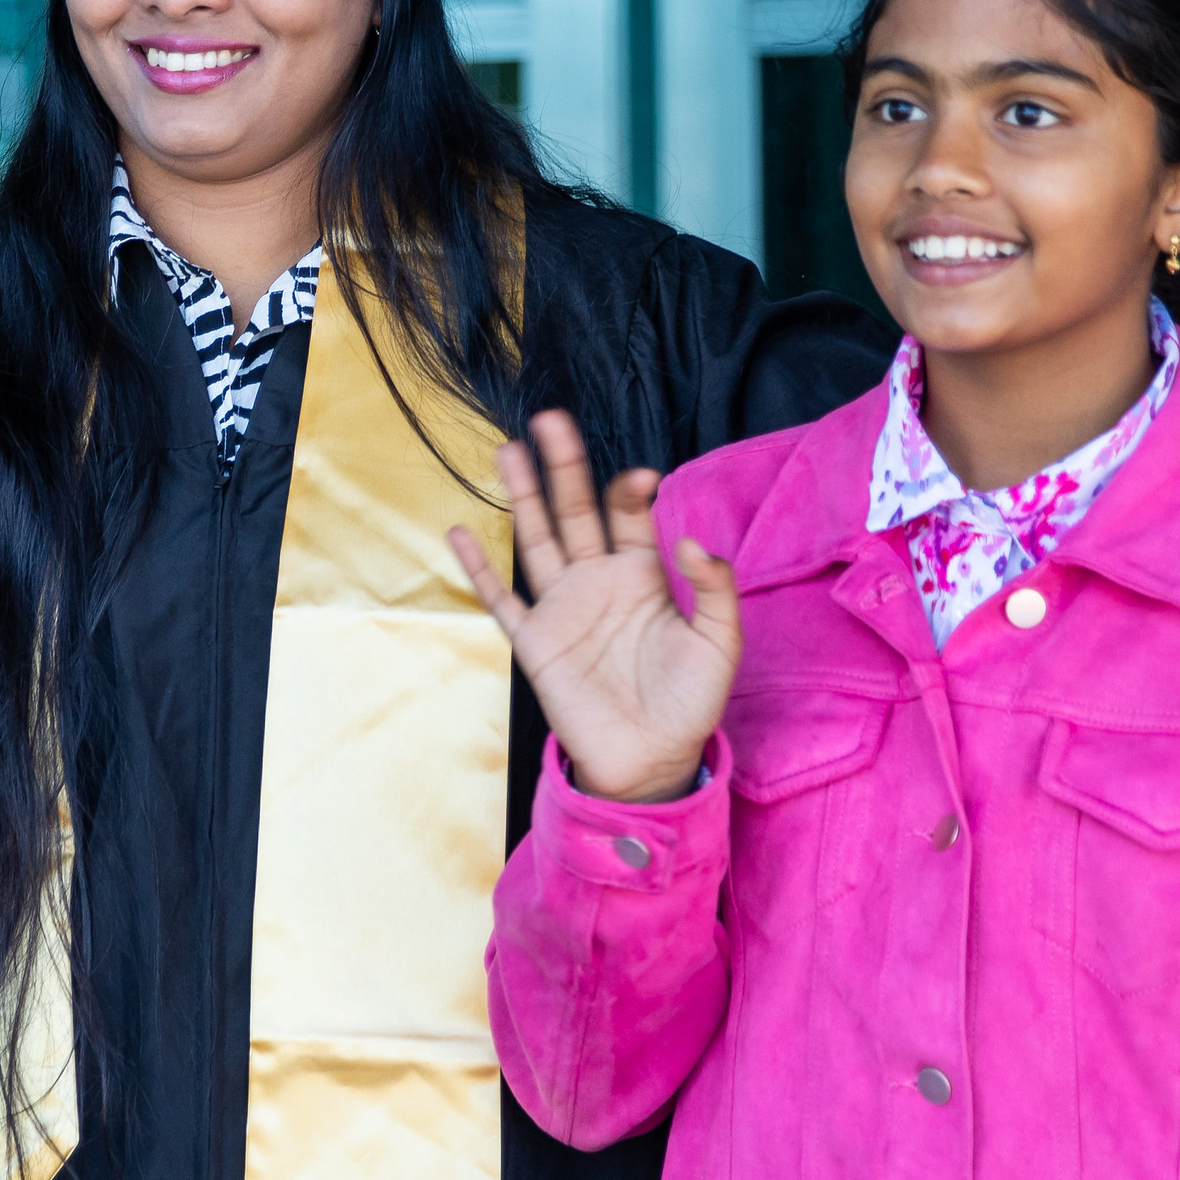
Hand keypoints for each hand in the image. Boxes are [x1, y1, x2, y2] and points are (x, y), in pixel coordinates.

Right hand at [449, 412, 742, 806]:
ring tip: (508, 451)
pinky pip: (501, 600)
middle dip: (563, 465)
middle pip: (574, 510)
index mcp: (642, 574)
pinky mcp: (535, 641)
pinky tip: (460, 533)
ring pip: (537, 539)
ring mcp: (562, 608)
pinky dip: (479, 569)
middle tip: (551, 419)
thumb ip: (712, 588)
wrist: (652, 760)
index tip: (640, 477)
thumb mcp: (718, 641)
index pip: (628, 515)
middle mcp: (597, 580)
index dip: (629, 490)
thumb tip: (689, 540)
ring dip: (523, 497)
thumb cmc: (690, 701)